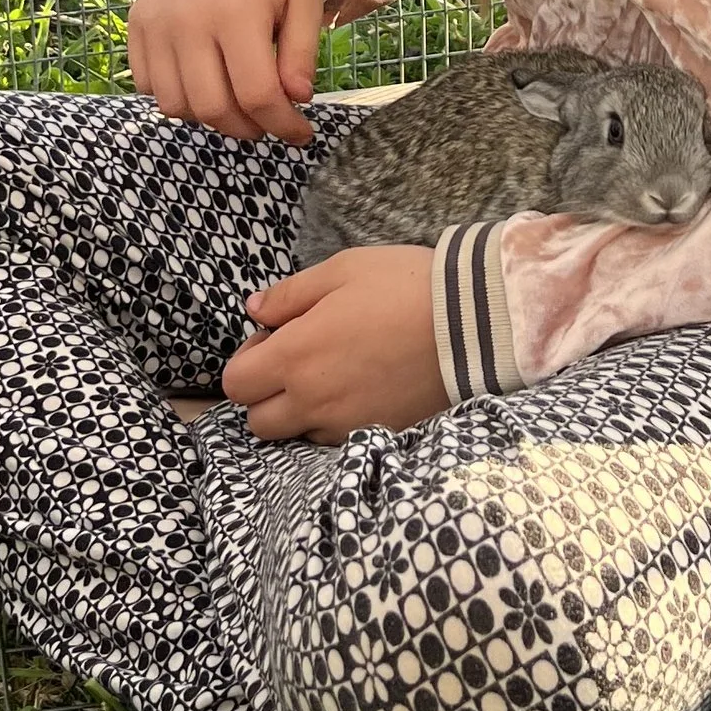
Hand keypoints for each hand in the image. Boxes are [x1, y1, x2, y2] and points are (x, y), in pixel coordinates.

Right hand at [127, 0, 323, 142]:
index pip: (256, 95)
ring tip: (236, 102)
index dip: (282, 124)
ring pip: (175, 105)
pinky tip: (203, 80)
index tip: (300, 133)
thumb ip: (301, 53)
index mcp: (236, 12)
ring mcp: (156, 22)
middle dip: (247, 128)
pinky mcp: (138, 22)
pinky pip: (146, 85)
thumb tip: (296, 100)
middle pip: (212, 108)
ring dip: (209, 116)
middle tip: (267, 121)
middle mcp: (188, 20)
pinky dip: (175, 96)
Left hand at [222, 247, 443, 441]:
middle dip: (266, 395)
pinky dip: (335, 422)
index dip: (247, 361)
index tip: (275, 339)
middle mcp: (313, 400)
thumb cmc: (405, 286)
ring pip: (296, 436)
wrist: (474, 322)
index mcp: (296, 355)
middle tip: (297, 362)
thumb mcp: (342, 270)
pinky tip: (360, 390)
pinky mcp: (377, 434)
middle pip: (258, 422)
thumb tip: (255, 311)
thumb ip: (290, 294)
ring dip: (299, 413)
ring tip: (332, 377)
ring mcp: (346, 424)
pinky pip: (336, 440)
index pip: (236, 383)